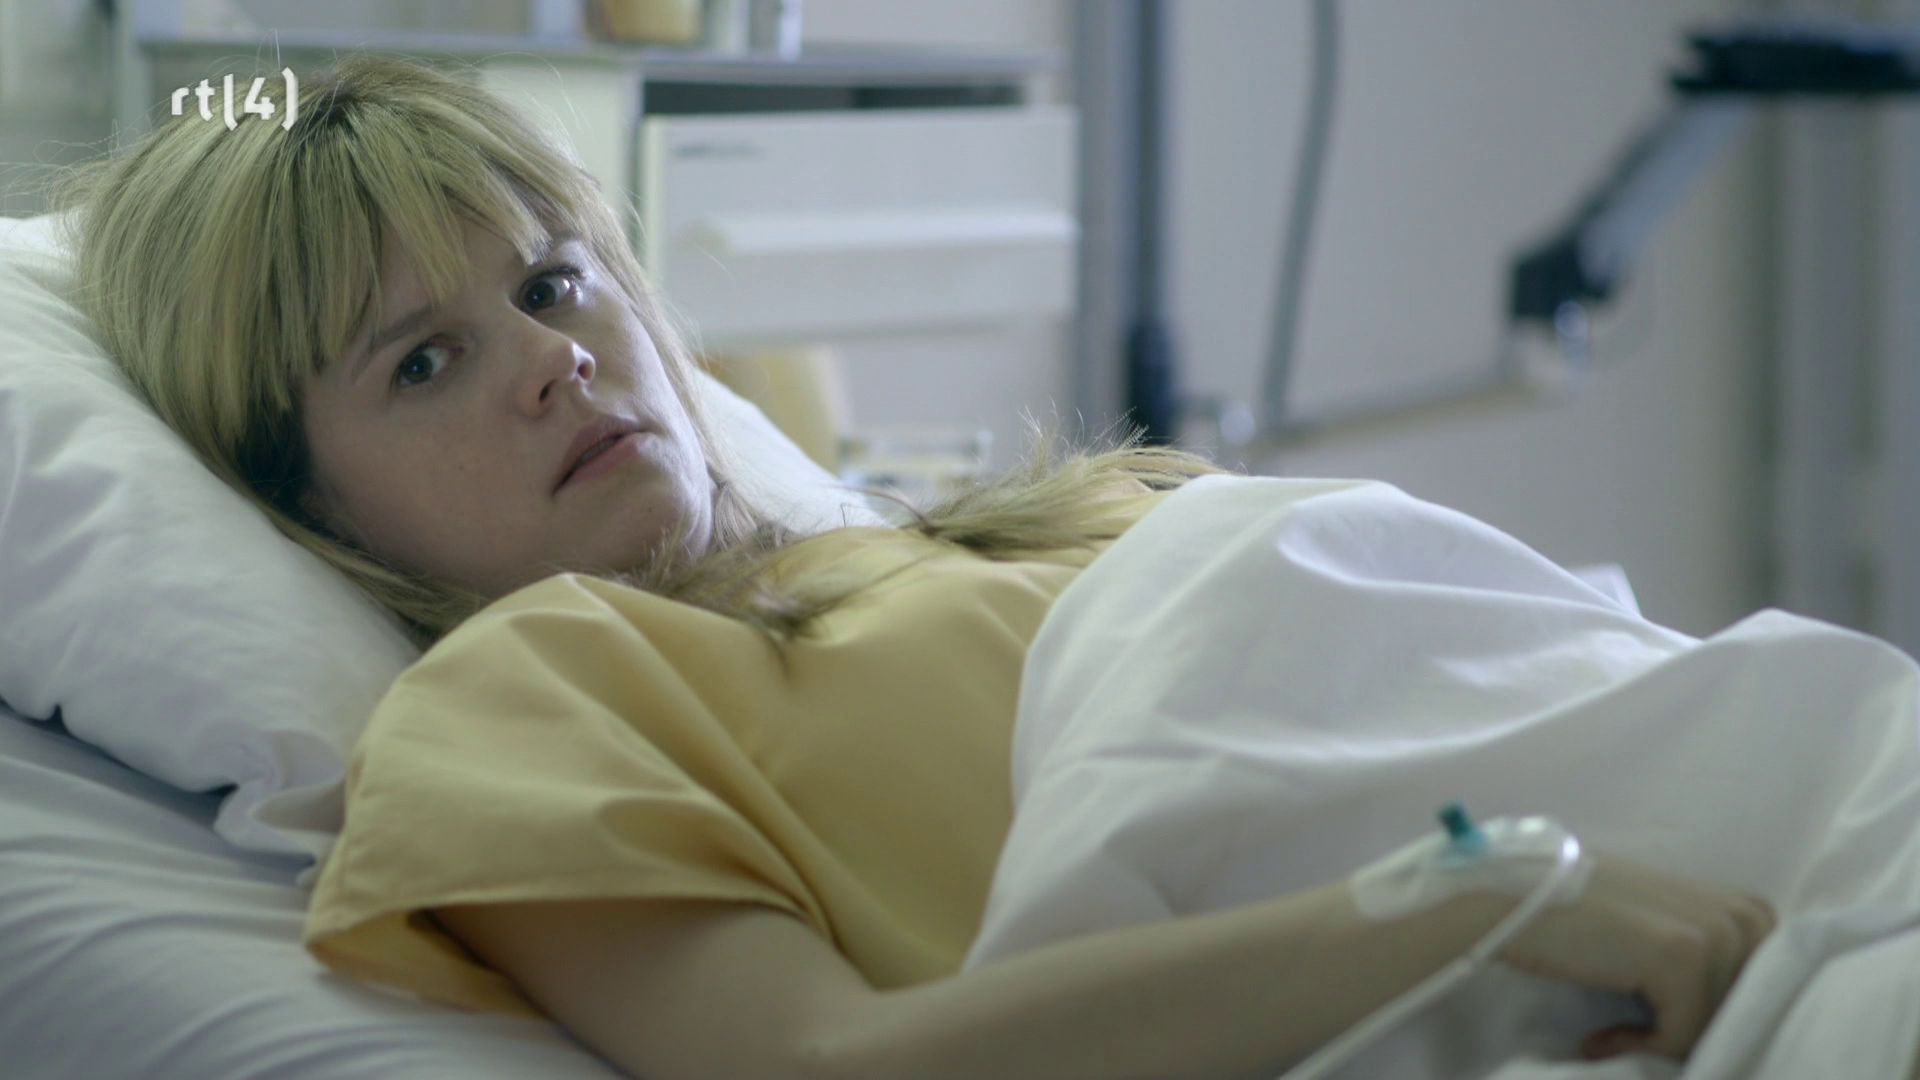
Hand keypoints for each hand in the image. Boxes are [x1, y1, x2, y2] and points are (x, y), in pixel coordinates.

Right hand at [1494, 855, 1775, 1060]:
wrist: (1511, 903)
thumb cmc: (1580, 920)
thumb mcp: (1662, 933)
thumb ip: (1706, 960)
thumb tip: (1731, 1033)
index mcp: (1747, 908)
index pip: (1767, 996)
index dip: (1720, 1020)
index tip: (1665, 1027)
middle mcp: (1743, 915)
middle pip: (1751, 1014)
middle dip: (1699, 1032)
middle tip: (1642, 1034)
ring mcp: (1715, 932)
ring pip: (1719, 1028)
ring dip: (1667, 1043)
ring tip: (1617, 1033)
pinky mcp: (1683, 955)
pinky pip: (1684, 1034)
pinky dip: (1643, 1046)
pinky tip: (1602, 1037)